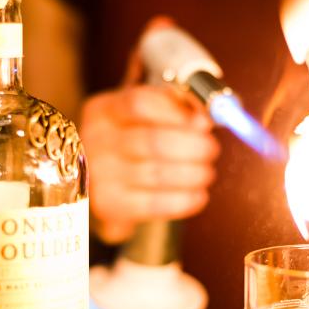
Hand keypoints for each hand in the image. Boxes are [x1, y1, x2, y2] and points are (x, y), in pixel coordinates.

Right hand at [81, 85, 219, 244]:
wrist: (99, 180)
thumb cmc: (130, 139)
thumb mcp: (143, 114)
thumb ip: (174, 107)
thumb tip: (205, 118)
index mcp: (104, 109)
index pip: (141, 103)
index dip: (178, 112)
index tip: (204, 122)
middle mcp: (97, 140)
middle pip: (153, 141)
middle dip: (194, 147)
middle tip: (211, 150)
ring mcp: (100, 175)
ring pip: (158, 174)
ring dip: (194, 174)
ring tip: (207, 173)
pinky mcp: (109, 205)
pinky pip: (155, 204)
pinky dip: (185, 200)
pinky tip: (198, 195)